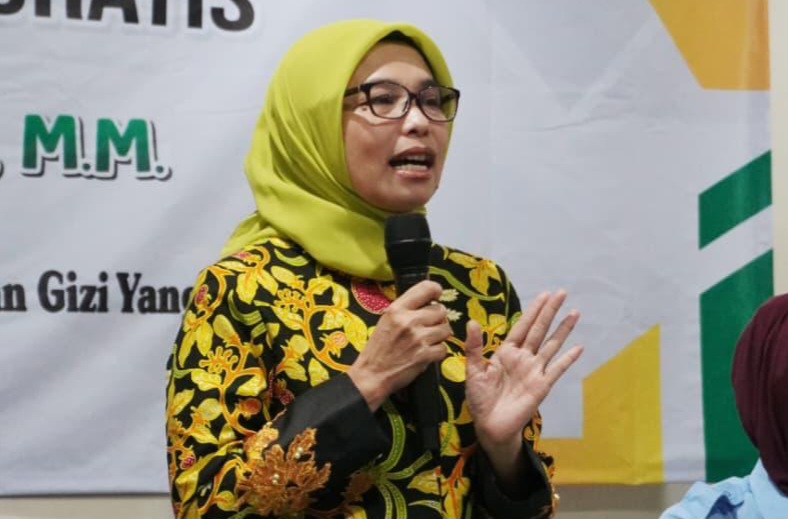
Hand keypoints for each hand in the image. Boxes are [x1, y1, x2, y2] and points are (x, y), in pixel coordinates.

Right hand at [348, 280, 450, 410]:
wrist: (371, 375)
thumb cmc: (378, 349)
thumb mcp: (385, 320)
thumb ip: (405, 309)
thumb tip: (427, 300)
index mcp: (396, 309)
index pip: (426, 288)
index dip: (436, 290)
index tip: (437, 295)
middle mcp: (408, 321)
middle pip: (440, 310)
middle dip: (438, 318)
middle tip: (429, 325)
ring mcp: (418, 338)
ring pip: (446, 329)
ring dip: (440, 335)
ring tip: (428, 340)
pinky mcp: (425, 355)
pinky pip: (444, 348)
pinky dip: (438, 352)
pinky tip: (427, 353)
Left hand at [465, 290, 582, 464]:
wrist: (490, 425)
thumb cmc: (480, 399)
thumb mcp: (473, 371)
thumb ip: (474, 347)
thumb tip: (472, 322)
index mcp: (506, 352)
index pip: (522, 326)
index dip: (533, 311)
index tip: (543, 295)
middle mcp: (523, 358)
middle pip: (539, 330)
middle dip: (550, 311)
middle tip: (561, 293)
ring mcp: (534, 370)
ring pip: (551, 345)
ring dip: (563, 329)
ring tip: (575, 313)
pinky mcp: (542, 385)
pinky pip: (557, 369)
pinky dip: (568, 358)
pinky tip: (579, 347)